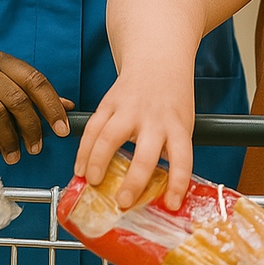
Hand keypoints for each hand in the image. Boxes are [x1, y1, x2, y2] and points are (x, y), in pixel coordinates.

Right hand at [0, 49, 72, 163]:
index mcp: (3, 60)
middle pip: (15, 97)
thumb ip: (33, 94)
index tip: (61, 129)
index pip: (34, 80)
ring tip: (13, 154)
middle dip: (30, 127)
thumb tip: (67, 107)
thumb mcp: (5, 84)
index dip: (50, 105)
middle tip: (35, 148)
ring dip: (7, 138)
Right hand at [74, 69, 195, 210]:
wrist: (158, 59)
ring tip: (92, 182)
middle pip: (144, 153)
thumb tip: (158, 193)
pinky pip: (93, 128)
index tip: (172, 205)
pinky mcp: (109, 103)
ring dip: (98, 162)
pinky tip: (80, 167)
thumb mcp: (181, 124)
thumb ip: (171, 151)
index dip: (178, 183)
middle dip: (133, 181)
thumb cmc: (172, 99)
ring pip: (109, 137)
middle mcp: (154, 119)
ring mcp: (130, 110)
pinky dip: (84, 150)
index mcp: (177, 127)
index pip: (182, 159)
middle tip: (122, 201)